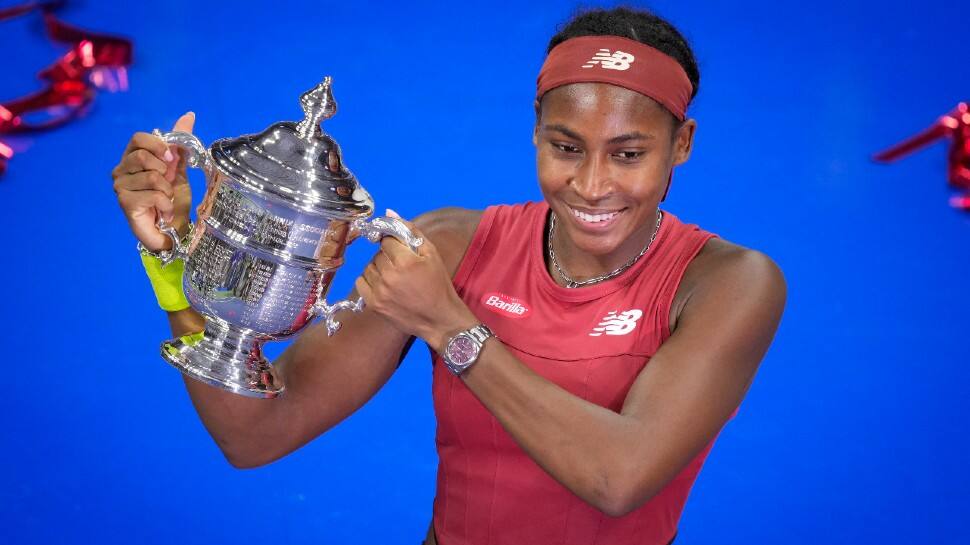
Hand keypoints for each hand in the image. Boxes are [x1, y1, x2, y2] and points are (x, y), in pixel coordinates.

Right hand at [112, 112, 195, 251]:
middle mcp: (121, 170)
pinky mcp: (125, 203)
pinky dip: (166, 204)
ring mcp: (120, 187)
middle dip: (165, 171)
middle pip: (143, 156)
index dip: (159, 145)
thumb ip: (180, 144)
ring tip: (166, 200)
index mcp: (132, 157)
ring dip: (168, 191)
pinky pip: (153, 194)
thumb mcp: (180, 169)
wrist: (174, 230)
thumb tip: (189, 114)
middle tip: (168, 185)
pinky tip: (164, 211)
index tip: (172, 159)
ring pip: (152, 177)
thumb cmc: (173, 200)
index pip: (138, 138)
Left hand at [354, 211, 477, 350]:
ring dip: (378, 268)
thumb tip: (389, 213)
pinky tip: (383, 285)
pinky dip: (369, 280)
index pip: (386, 240)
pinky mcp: (374, 304)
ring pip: (368, 267)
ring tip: (394, 277)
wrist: (439, 319)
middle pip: (377, 254)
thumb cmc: (439, 285)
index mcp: (405, 261)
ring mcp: (379, 291)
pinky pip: (361, 282)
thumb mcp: (432, 254)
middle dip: (388, 256)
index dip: (394, 243)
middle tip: (401, 266)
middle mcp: (389, 276)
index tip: (402, 251)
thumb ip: (411, 231)